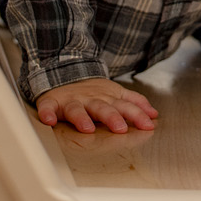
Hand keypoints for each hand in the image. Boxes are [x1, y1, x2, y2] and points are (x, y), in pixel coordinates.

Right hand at [36, 77, 158, 133]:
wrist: (64, 72)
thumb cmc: (92, 91)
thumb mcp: (116, 93)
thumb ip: (135, 103)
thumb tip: (154, 114)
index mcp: (107, 98)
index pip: (125, 106)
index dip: (137, 115)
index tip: (148, 125)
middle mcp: (90, 99)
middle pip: (102, 108)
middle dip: (112, 117)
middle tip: (121, 128)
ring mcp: (71, 101)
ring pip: (77, 109)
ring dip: (81, 118)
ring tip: (86, 128)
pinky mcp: (52, 102)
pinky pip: (48, 107)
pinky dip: (47, 113)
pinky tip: (48, 121)